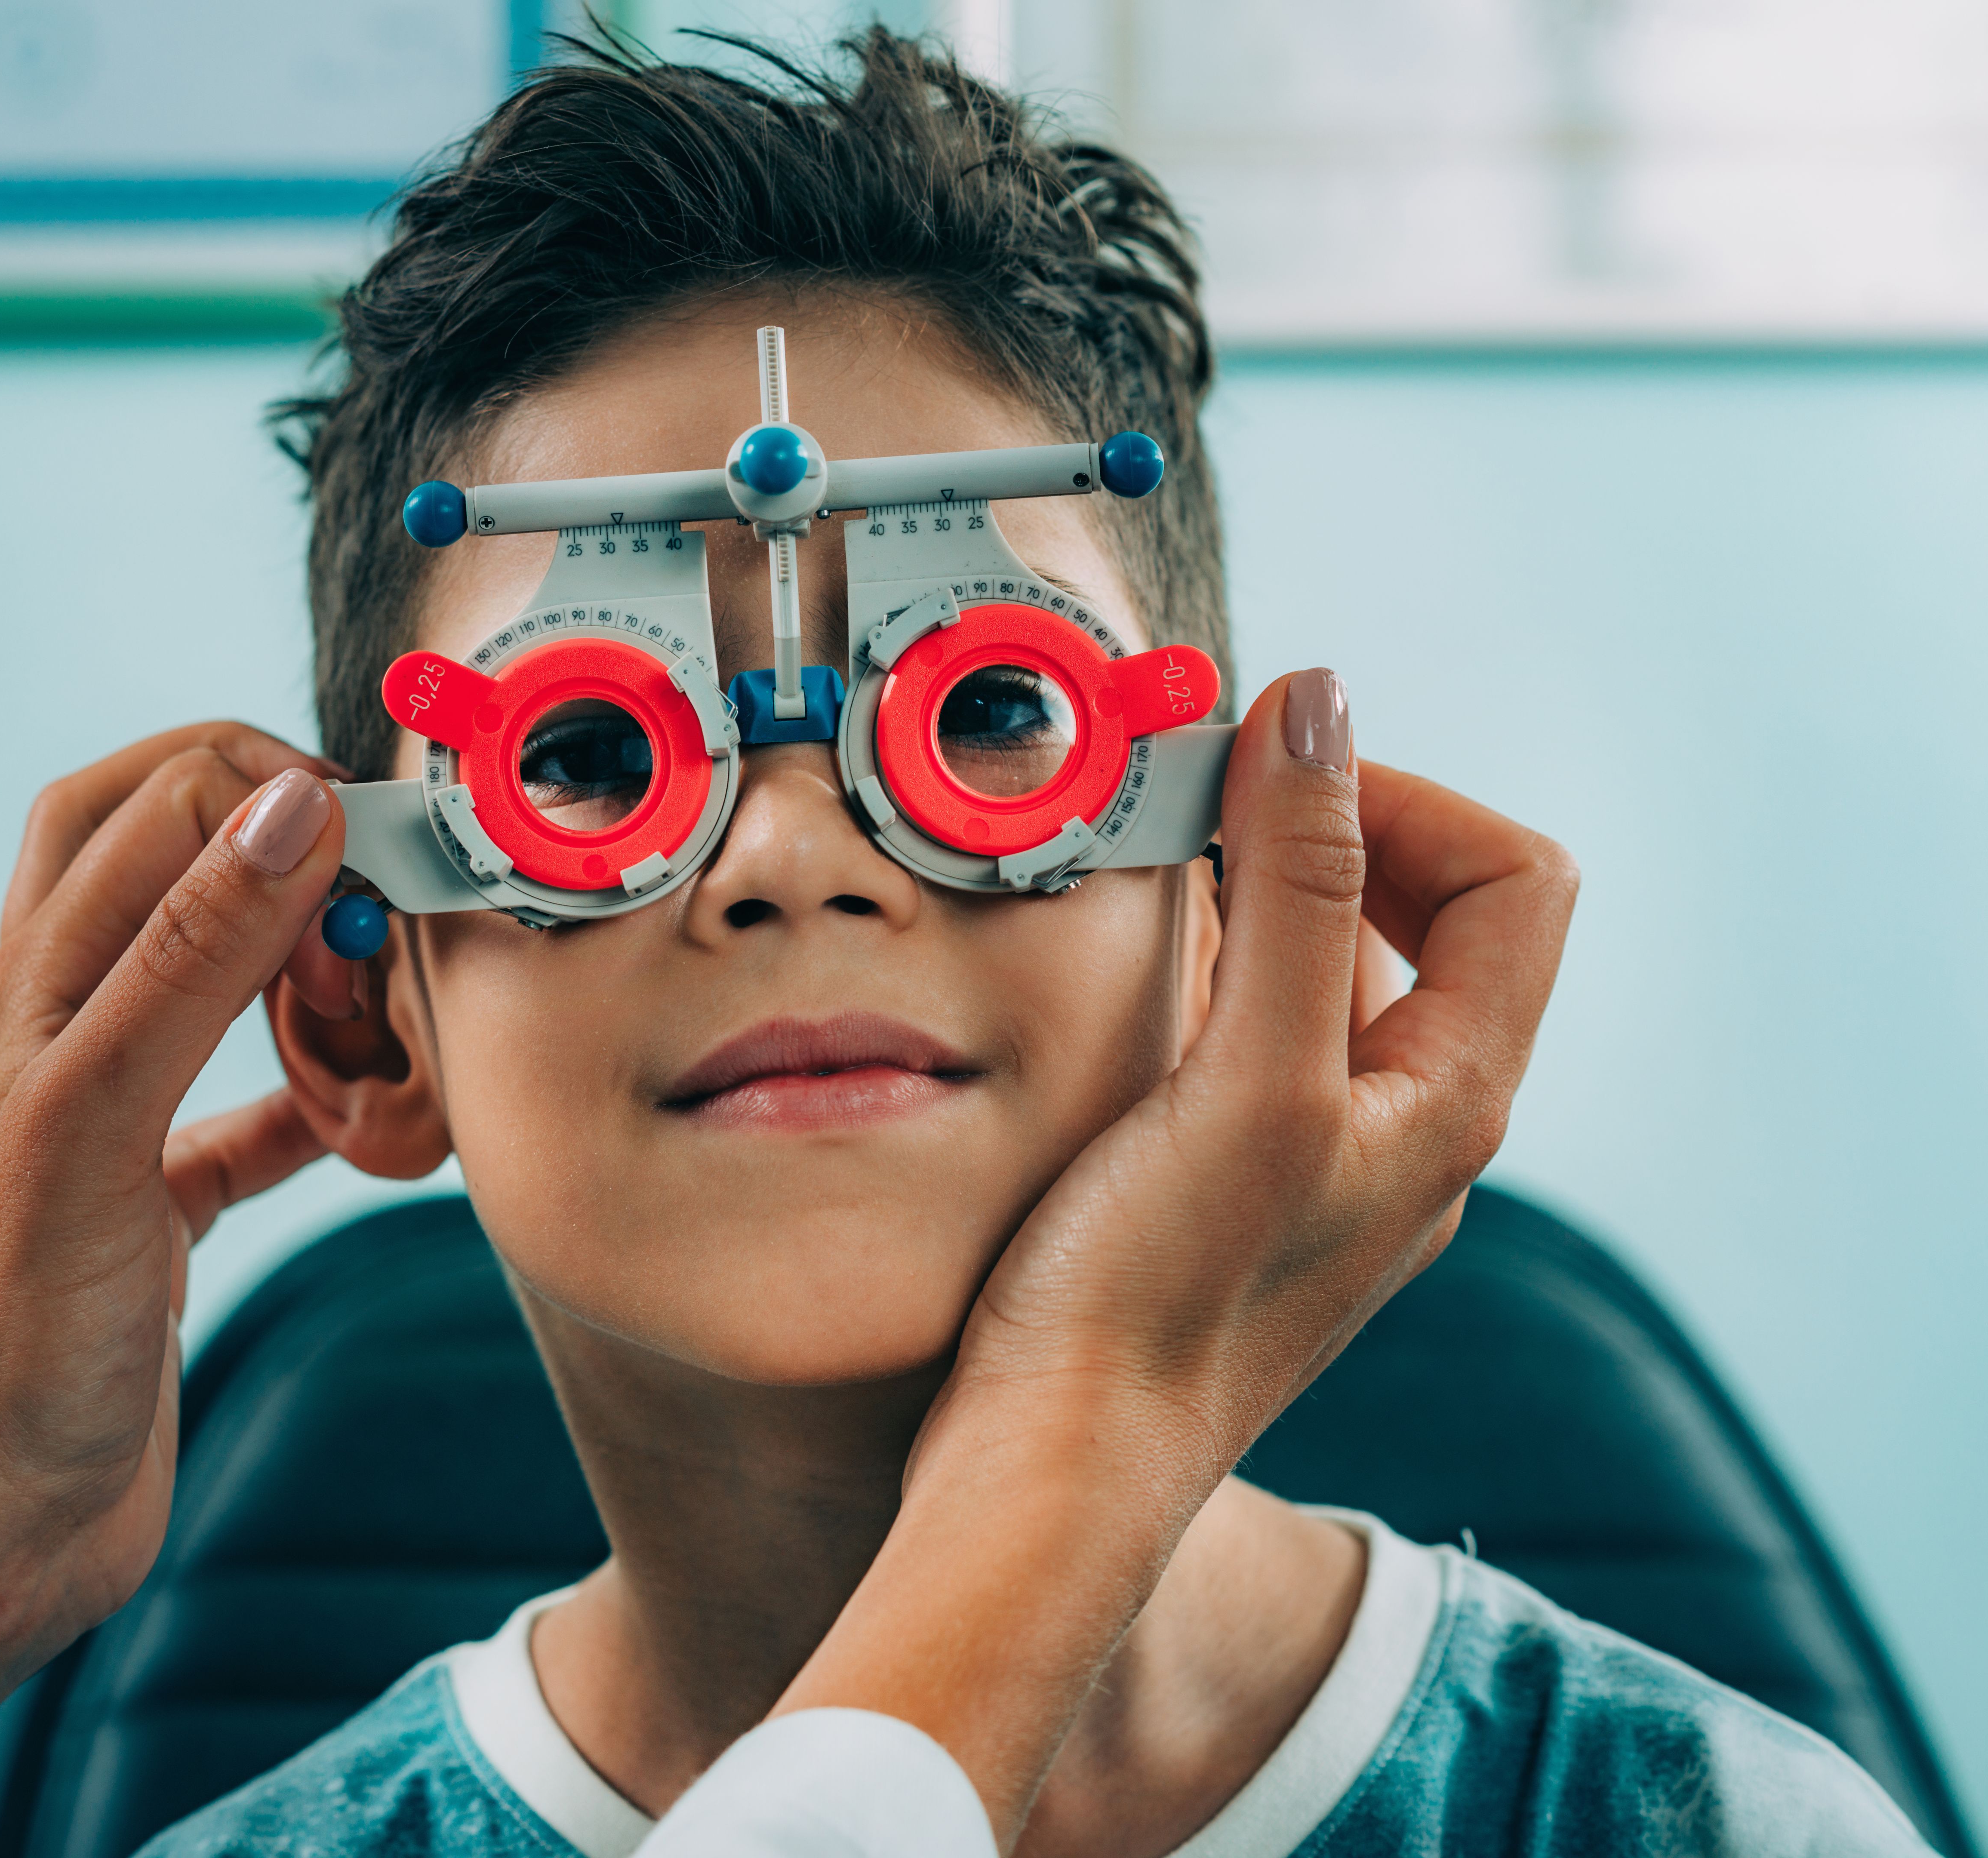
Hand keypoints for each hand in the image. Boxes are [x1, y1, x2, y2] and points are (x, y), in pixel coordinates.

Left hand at [0, 724, 349, 1857]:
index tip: (373, 850)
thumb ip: (190, 955)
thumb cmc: (15, 1335)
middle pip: (171, 850)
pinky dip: (320, 1100)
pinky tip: (374, 1119)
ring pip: (216, 971)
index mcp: (40, 981)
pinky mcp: (157, 1205)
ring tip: (370, 1010)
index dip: (272, 795)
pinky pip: (252, 1118)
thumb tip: (287, 809)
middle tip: (374, 894)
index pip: (160, 799)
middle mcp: (70, 1026)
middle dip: (282, 839)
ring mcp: (113, 1114)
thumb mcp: (101, 1115)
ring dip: (303, 967)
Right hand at [779, 669, 1577, 1840]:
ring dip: (1256, 902)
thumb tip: (1321, 709)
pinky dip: (1206, 976)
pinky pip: (1259, 1034)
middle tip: (1203, 815)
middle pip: (1435, 915)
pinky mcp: (1240, 1184)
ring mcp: (1327, 1160)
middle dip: (1326, 835)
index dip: (1405, 799)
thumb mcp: (1251, 1075)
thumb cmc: (1153, 1300)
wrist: (1052, 1469)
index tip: (1272, 782)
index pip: (1512, 879)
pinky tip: (1125, 990)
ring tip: (1154, 896)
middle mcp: (1409, 1129)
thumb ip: (1302, 890)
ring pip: (1335, 972)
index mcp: (1449, 1102)